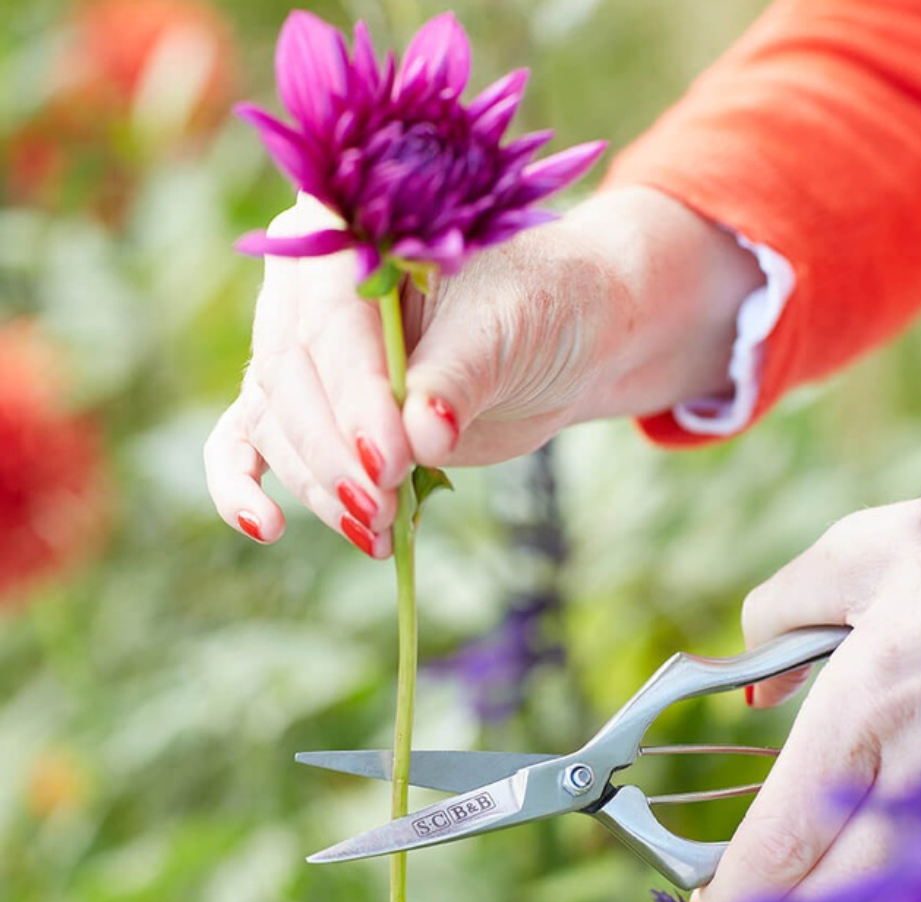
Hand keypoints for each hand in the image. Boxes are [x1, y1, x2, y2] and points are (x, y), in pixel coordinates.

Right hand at [204, 185, 761, 554]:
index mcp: (353, 236)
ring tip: (377, 531)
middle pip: (289, 378)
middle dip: (334, 453)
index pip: (329, 323)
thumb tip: (420, 438)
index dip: (354, 397)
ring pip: (277, 421)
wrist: (558, 338)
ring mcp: (307, 350)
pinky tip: (267, 527)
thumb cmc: (537, 309)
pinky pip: (253, 440)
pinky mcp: (315, 407)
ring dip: (320, 484)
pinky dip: (247, 485)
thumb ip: (459, 376)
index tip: (392, 460)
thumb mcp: (510, 328)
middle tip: (381, 508)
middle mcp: (311, 287)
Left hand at [692, 482, 920, 901]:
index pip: (793, 828)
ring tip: (808, 892)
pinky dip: (909, 892)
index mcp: (873, 698)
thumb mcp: (850, 559)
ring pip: (906, 900)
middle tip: (752, 899)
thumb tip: (757, 695)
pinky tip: (881, 872)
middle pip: (845, 886)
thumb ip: (776, 617)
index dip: (745, 880)